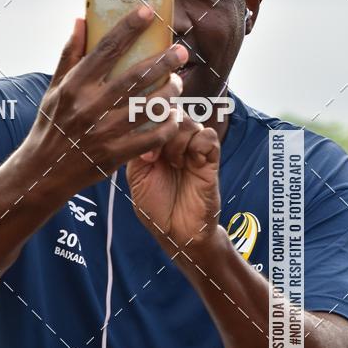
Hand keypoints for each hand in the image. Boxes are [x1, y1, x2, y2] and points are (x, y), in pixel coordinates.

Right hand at [22, 5, 188, 199]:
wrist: (44, 172)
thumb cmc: (51, 126)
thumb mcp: (54, 89)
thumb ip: (69, 54)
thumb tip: (81, 20)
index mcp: (75, 86)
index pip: (106, 48)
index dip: (128, 27)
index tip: (148, 11)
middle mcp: (89, 106)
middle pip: (135, 76)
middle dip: (163, 61)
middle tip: (181, 51)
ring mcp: (103, 132)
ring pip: (148, 106)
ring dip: (169, 92)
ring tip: (178, 82)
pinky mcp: (114, 155)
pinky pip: (151, 137)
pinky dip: (167, 125)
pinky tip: (174, 116)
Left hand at [126, 112, 220, 254]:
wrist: (178, 233)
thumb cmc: (156, 208)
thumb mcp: (137, 177)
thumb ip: (138, 150)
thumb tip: (148, 131)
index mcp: (155, 146)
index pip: (154, 116)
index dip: (147, 124)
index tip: (142, 149)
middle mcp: (174, 145)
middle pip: (172, 113)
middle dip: (162, 130)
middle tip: (155, 157)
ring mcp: (193, 151)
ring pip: (190, 122)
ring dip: (178, 140)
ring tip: (174, 163)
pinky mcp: (211, 161)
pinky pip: (209, 137)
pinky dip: (198, 144)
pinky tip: (190, 163)